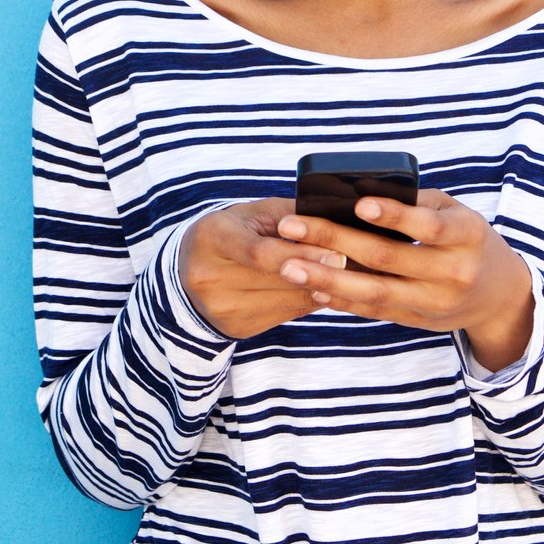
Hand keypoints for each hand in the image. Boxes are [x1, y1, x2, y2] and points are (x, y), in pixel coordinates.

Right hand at [179, 198, 343, 340]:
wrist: (185, 277)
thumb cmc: (227, 235)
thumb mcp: (249, 214)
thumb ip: (289, 214)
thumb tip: (336, 221)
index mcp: (212, 237)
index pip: (261, 252)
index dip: (301, 253)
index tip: (337, 254)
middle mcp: (210, 277)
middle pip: (279, 278)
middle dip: (322, 271)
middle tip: (358, 264)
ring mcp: (222, 308)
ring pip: (289, 299)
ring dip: (323, 287)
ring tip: (351, 275)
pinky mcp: (237, 329)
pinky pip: (288, 314)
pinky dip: (311, 300)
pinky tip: (328, 289)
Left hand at [274, 187, 536, 372]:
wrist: (499, 296)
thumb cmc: (468, 239)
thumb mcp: (457, 213)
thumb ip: (418, 203)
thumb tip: (358, 191)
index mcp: (467, 235)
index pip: (429, 225)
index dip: (394, 215)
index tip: (358, 203)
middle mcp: (454, 271)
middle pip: (388, 257)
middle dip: (335, 240)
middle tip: (292, 226)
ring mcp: (436, 302)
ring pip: (375, 292)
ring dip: (328, 278)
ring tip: (289, 266)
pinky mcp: (419, 322)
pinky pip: (375, 311)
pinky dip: (343, 300)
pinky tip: (313, 288)